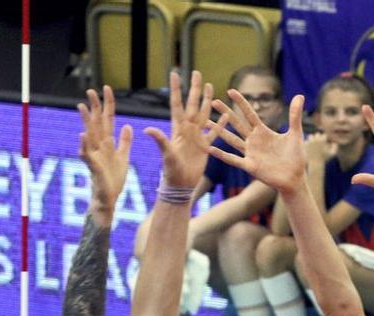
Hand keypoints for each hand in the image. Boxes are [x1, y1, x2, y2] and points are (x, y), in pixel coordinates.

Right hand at [78, 85, 132, 218]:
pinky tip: (82, 135)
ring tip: (82, 106)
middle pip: (97, 123)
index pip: (108, 119)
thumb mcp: (123, 157)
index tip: (107, 88)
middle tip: (90, 90)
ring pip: (90, 135)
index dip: (108, 104)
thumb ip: (124, 142)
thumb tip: (128, 125)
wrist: (109, 198)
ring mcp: (95, 156)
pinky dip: (84, 145)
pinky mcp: (94, 167)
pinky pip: (87, 154)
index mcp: (108, 143)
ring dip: (86, 121)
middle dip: (94, 107)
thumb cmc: (114, 179)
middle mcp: (99, 146)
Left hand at [144, 70, 221, 187]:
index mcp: (178, 129)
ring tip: (210, 86)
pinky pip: (214, 133)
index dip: (176, 89)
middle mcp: (187, 130)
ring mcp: (196, 137)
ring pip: (203, 114)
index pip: (177, 104)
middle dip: (195, 88)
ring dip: (206, 101)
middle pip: (192, 104)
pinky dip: (220, 124)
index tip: (174, 73)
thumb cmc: (171, 171)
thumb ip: (159, 140)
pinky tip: (225, 114)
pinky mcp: (205, 147)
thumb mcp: (166, 155)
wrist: (181, 185)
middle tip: (197, 72)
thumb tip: (147, 129)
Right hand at [207, 92, 307, 195]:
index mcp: (263, 132)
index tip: (230, 90)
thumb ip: (294, 115)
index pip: (249, 113)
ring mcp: (250, 153)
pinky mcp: (250, 166)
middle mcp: (254, 141)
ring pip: (231, 139)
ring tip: (206, 123)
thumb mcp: (295, 134)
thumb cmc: (296, 158)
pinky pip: (233, 159)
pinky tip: (210, 147)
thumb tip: (300, 95)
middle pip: (236, 123)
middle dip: (225, 112)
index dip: (240, 102)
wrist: (295, 179)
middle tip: (212, 101)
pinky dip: (221, 154)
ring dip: (219, 131)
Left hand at [305, 132, 336, 165]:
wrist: (315, 163)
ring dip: (312, 139)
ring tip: (313, 143)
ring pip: (310, 136)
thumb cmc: (324, 159)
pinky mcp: (304, 144)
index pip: (324, 135)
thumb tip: (334, 143)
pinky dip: (306, 143)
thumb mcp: (332, 154)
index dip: (324, 138)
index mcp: (322, 140)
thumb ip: (335, 148)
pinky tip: (308, 146)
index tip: (324, 142)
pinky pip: (305, 141)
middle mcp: (315, 139)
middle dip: (318, 138)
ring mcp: (309, 141)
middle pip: (317, 134)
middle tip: (318, 142)